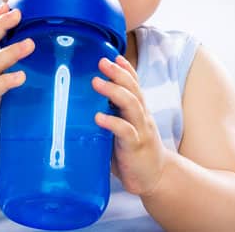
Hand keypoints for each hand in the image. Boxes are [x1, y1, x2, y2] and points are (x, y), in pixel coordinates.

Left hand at [92, 55, 170, 196]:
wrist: (155, 179)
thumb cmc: (132, 152)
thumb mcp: (121, 130)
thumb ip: (109, 117)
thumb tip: (79, 106)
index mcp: (138, 111)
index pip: (134, 84)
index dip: (125, 69)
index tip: (113, 56)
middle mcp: (141, 116)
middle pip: (133, 89)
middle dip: (118, 73)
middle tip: (102, 61)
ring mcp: (140, 130)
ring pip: (132, 105)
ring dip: (114, 91)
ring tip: (96, 82)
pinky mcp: (135, 147)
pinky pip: (125, 131)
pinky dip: (112, 122)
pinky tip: (99, 117)